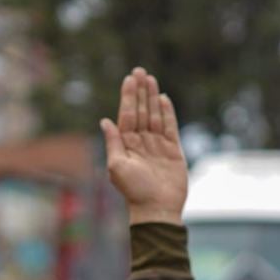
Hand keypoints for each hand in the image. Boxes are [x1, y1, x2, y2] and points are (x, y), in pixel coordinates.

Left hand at [100, 67, 187, 226]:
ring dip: (153, 97)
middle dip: (140, 91)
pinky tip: (164, 99)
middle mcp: (141, 141)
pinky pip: (170, 128)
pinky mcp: (173, 151)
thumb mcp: (117, 166)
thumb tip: (105, 121)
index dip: (128, 97)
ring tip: (151, 79)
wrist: (157, 208)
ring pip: (155, 115)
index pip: (127, 114)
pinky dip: (168, 113)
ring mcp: (158, 145)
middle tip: (140, 71)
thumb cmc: (134, 191)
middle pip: (141, 111)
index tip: (129, 79)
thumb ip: (113, 143)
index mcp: (126, 144)